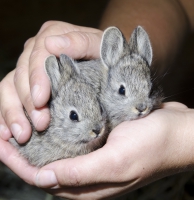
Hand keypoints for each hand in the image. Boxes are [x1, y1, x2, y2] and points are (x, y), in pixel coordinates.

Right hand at [0, 21, 101, 142]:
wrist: (106, 60)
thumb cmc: (104, 53)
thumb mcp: (99, 46)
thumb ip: (80, 42)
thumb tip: (52, 43)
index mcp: (53, 35)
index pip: (38, 56)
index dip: (37, 79)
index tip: (40, 100)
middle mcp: (37, 50)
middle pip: (22, 75)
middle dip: (28, 102)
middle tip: (40, 124)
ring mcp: (30, 67)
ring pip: (10, 88)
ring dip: (14, 113)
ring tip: (22, 134)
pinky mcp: (28, 83)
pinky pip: (10, 97)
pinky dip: (7, 115)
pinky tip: (8, 132)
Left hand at [1, 102, 193, 198]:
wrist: (175, 131)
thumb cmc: (152, 146)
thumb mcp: (117, 162)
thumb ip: (81, 174)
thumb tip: (43, 180)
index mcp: (90, 185)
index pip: (42, 178)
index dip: (18, 164)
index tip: (1, 145)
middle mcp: (88, 173)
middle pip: (45, 165)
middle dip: (22, 152)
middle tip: (4, 132)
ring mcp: (95, 155)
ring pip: (57, 151)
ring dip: (37, 140)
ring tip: (19, 124)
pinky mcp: (101, 141)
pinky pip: (72, 138)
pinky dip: (56, 130)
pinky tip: (48, 118)